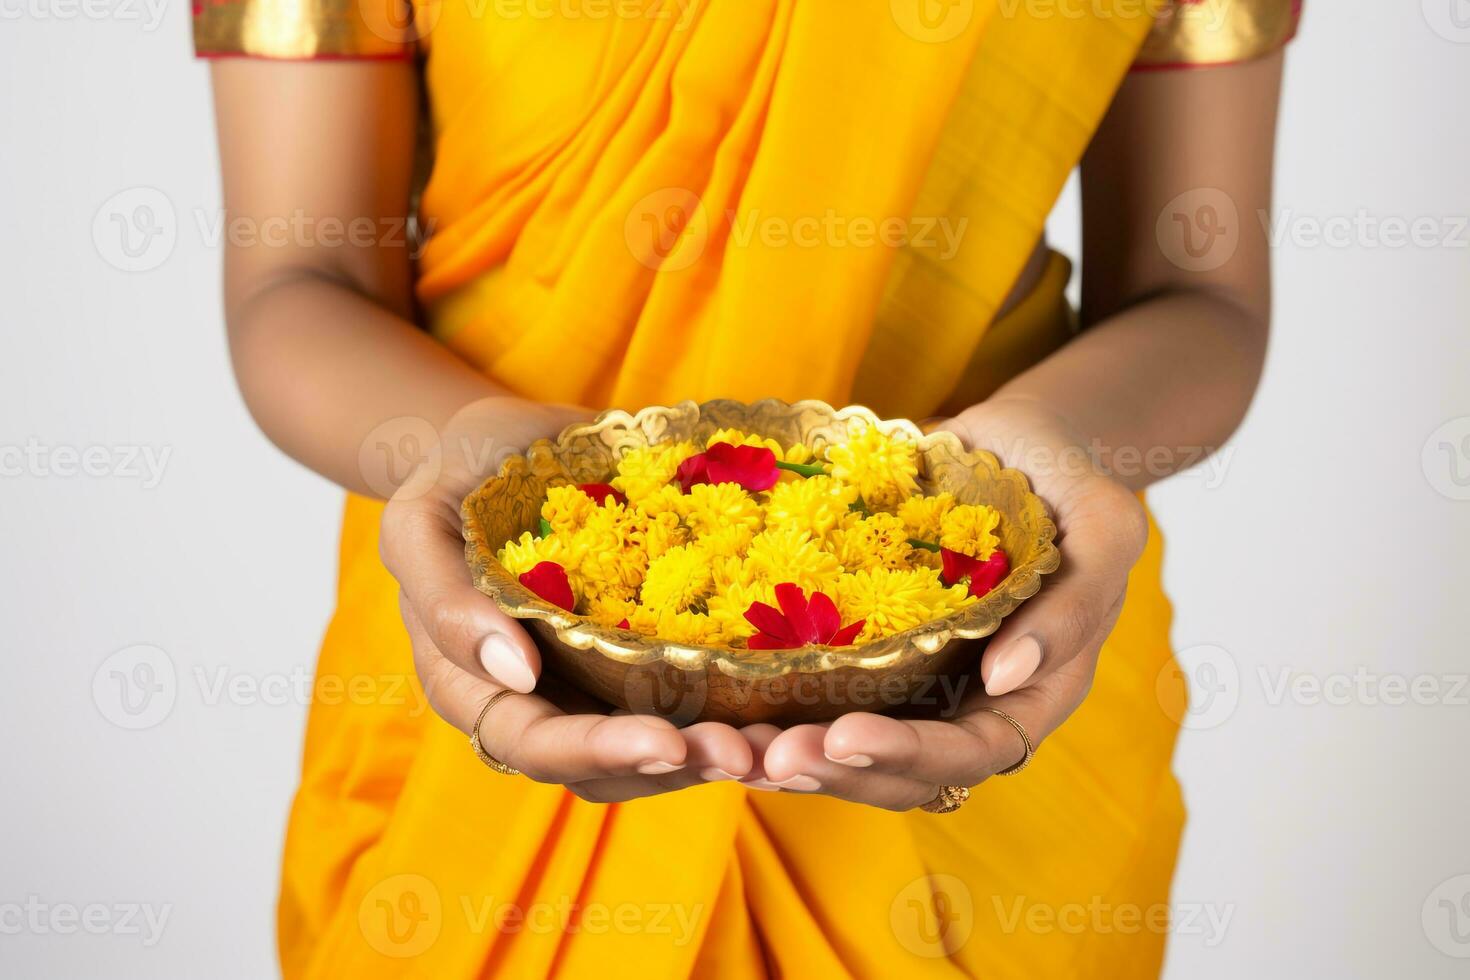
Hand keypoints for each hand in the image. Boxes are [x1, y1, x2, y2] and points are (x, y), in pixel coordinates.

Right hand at [380, 396, 754, 800]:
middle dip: (673, 766)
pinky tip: (783, 708)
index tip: (668, 739)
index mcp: (471, 686)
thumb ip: (443, 594)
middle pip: (603, 767)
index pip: (534, 743)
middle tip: (744, 752)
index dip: (599, 750)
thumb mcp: (419, 519)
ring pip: (651, 754)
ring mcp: (592, 684)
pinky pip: (687, 704)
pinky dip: (731, 714)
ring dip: (712, 756)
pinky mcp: (643, 660)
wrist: (507, 440)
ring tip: (774, 745)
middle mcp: (535, 701)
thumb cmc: (456, 475)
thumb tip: (510, 671)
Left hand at [755, 396, 1148, 808]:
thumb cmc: (1070, 480)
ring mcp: (919, 683)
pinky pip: (822, 701)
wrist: (1018, 442)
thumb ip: (1074, 607)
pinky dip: (775, 716)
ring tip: (731, 754)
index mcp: (1036, 689)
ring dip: (795, 760)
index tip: (842, 735)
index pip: (975, 750)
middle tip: (769, 757)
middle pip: (905, 772)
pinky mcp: (871, 654)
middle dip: (836, 772)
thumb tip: (1006, 677)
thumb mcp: (1105, 528)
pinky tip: (720, 717)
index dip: (910, 754)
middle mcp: (972, 701)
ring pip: (855, 752)